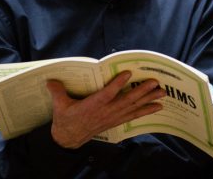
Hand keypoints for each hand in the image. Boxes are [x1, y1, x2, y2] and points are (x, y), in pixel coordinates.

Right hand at [47, 71, 164, 149]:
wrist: (69, 138)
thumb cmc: (65, 119)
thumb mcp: (59, 105)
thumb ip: (57, 91)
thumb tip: (50, 80)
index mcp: (92, 105)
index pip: (106, 94)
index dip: (117, 84)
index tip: (128, 74)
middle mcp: (106, 111)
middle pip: (126, 100)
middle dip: (142, 91)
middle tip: (155, 82)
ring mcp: (112, 117)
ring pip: (133, 107)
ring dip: (149, 99)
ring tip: (162, 92)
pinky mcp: (116, 121)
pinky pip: (134, 116)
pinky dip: (146, 111)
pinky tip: (158, 106)